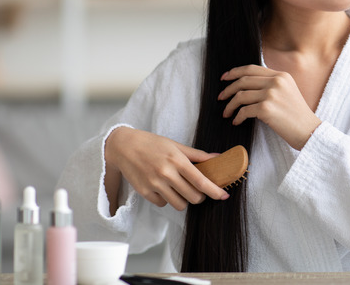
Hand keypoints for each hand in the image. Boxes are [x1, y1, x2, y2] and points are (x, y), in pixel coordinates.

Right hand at [104, 127, 228, 211]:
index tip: (224, 195)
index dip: (215, 191)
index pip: (201, 181)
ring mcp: (154, 184)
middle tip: (197, 190)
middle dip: (200, 197)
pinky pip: (163, 204)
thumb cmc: (153, 144)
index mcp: (177, 161)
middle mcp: (166, 174)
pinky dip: (167, 199)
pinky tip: (164, 188)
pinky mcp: (144, 192)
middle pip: (193, 197)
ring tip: (180, 189)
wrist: (124, 147)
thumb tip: (219, 158)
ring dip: (184, 200)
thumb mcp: (176, 146)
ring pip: (179, 204)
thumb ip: (198, 155)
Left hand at [218, 65, 320, 149]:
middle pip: (243, 80)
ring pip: (240, 96)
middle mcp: (276, 82)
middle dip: (228, 89)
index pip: (252, 69)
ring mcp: (271, 94)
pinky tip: (236, 121)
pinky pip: (244, 111)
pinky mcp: (266, 109)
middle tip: (221, 97)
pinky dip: (237, 117)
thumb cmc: (297, 116)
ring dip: (230, 105)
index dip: (235, 72)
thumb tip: (246, 86)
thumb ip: (272, 85)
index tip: (225, 78)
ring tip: (227, 113)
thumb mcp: (288, 92)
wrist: (309, 131)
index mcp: (281, 75)